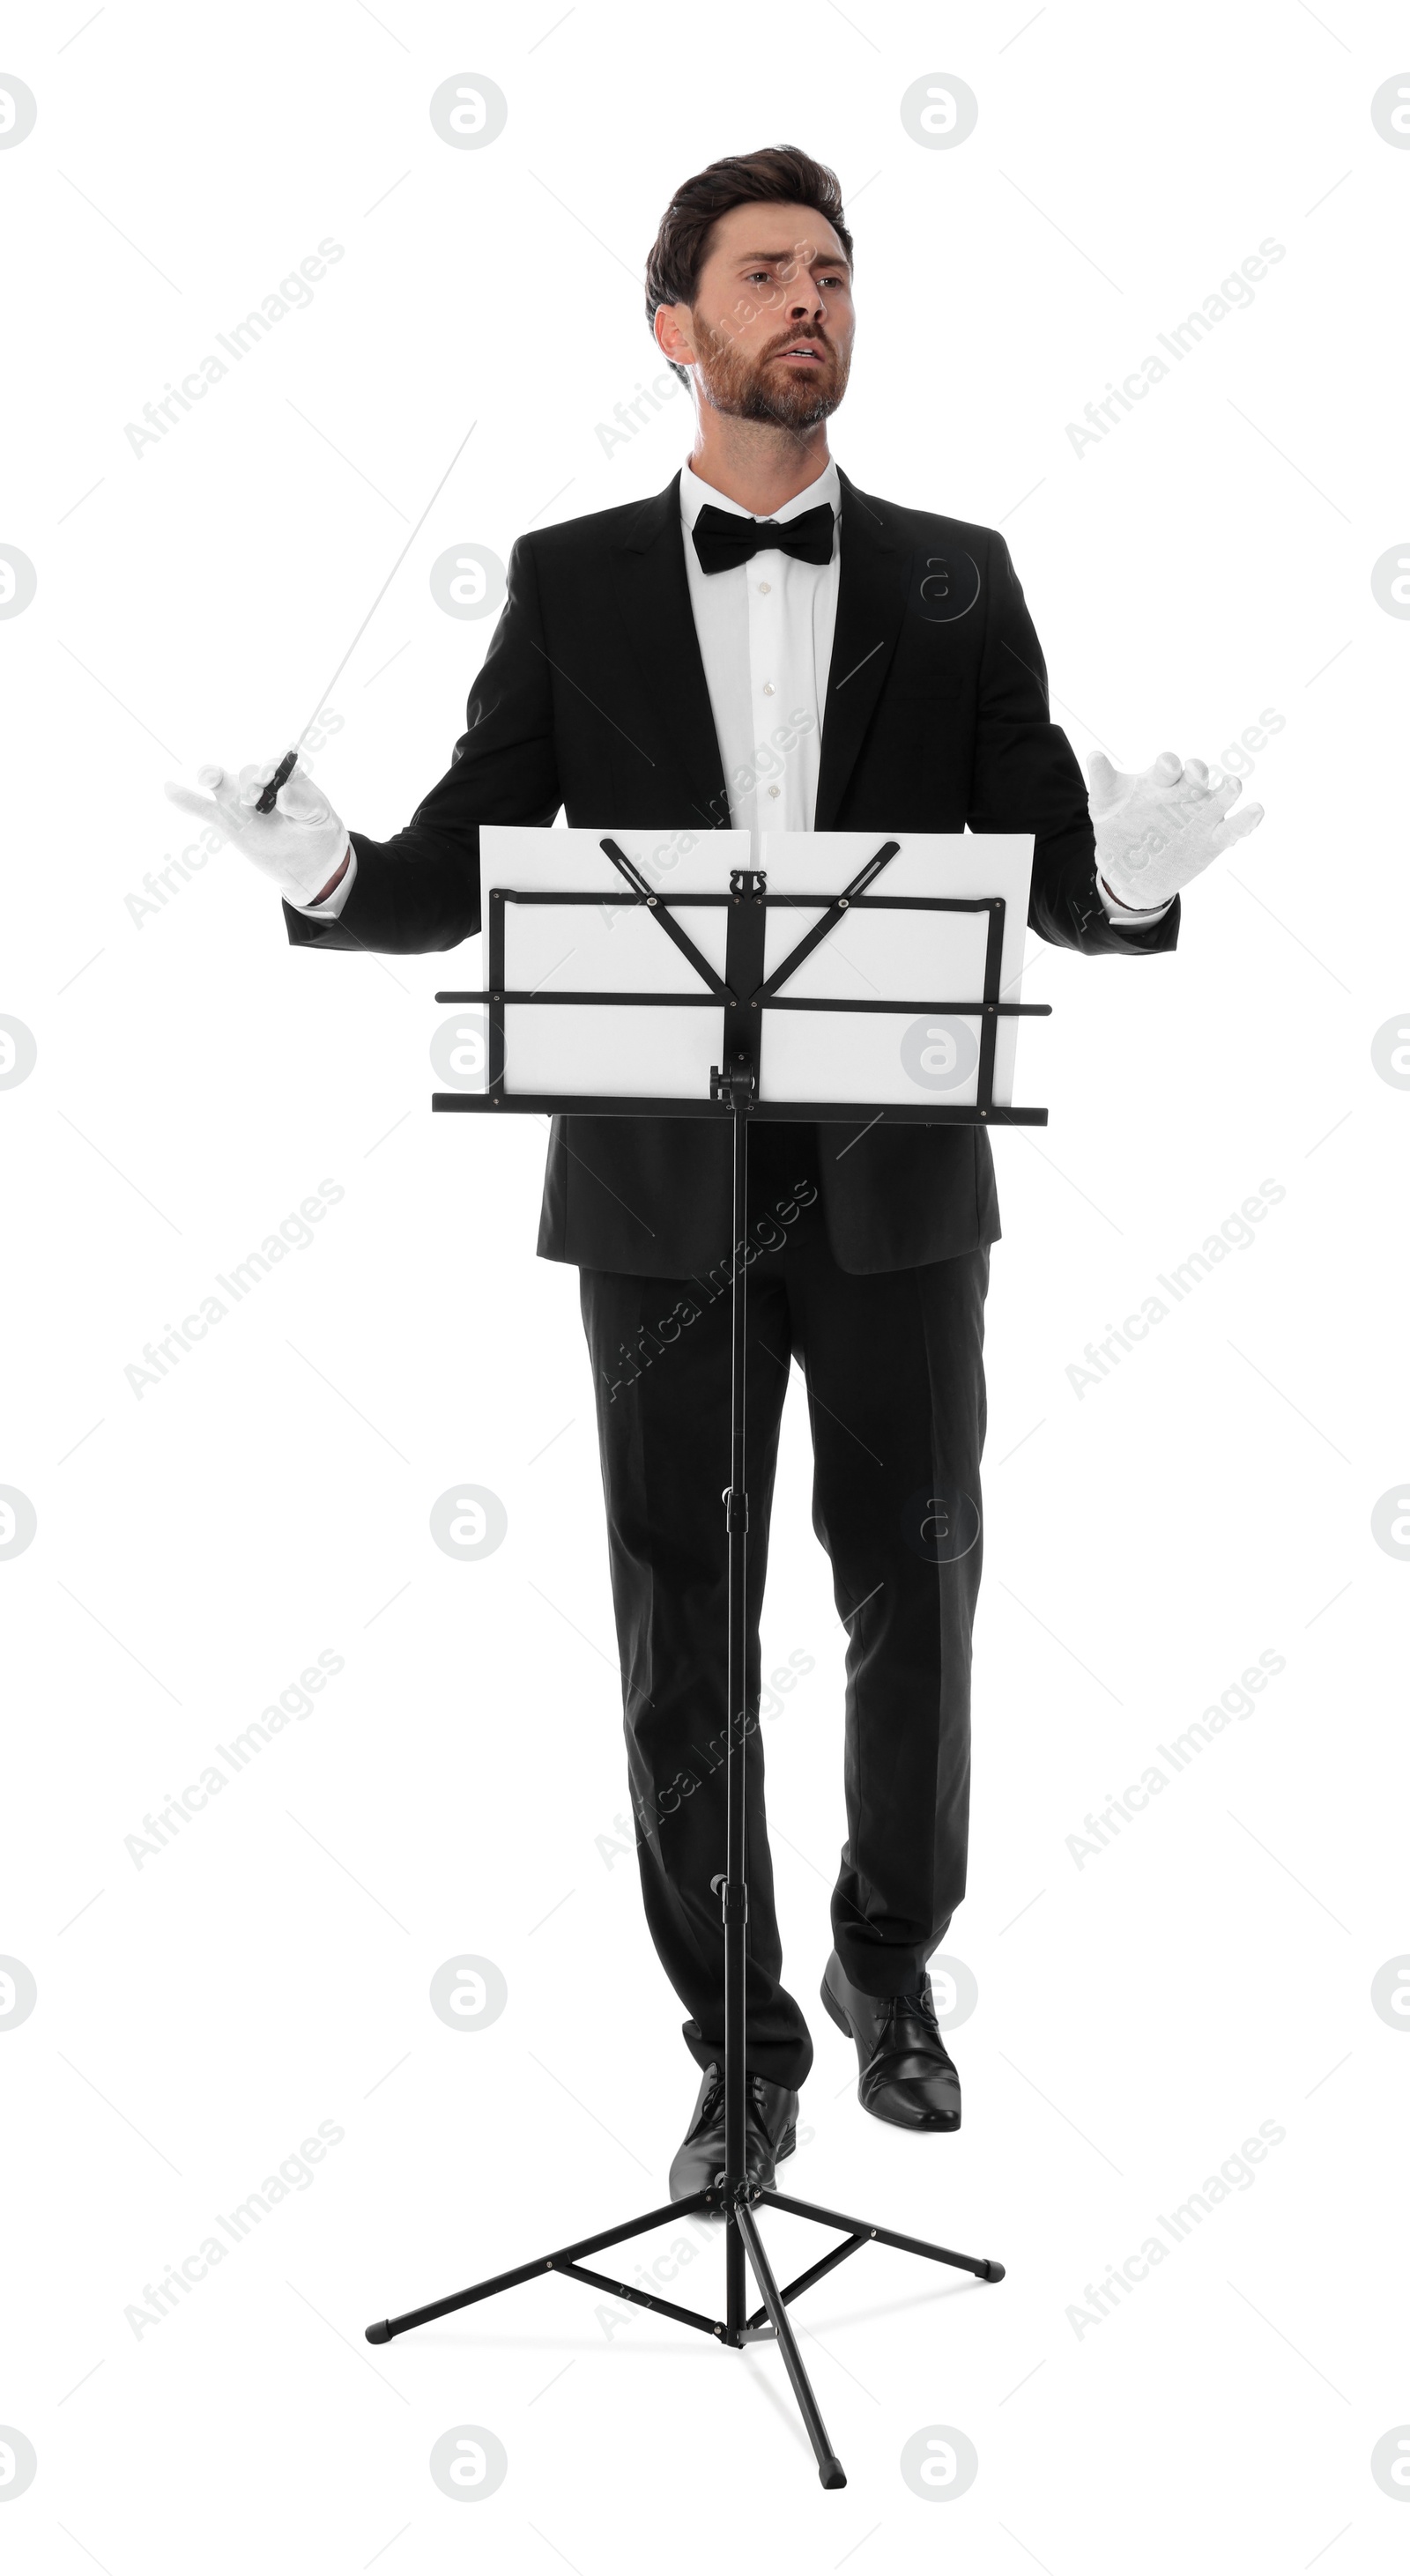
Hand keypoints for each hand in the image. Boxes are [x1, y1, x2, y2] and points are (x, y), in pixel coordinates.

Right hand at [164, 755, 349, 906]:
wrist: (308, 860)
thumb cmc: (315, 830)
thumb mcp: (319, 817)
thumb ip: (305, 803)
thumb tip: (284, 794)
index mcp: (284, 777)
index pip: (274, 767)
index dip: (270, 770)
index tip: (272, 780)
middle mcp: (258, 784)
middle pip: (247, 774)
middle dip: (249, 782)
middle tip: (254, 799)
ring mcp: (239, 801)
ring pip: (221, 783)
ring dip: (213, 776)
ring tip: (209, 778)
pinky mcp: (226, 821)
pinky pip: (202, 808)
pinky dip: (185, 799)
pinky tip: (169, 789)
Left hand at [1087, 749, 1263, 911]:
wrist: (1129, 869)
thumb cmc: (1118, 828)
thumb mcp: (1105, 806)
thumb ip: (1103, 780)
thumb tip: (1094, 755)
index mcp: (1161, 780)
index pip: (1170, 765)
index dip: (1169, 765)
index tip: (1165, 772)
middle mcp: (1186, 792)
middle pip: (1199, 774)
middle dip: (1198, 773)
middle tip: (1195, 779)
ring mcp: (1203, 815)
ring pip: (1224, 794)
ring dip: (1229, 788)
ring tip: (1230, 787)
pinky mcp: (1214, 839)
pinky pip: (1236, 827)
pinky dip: (1248, 819)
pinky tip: (1255, 811)